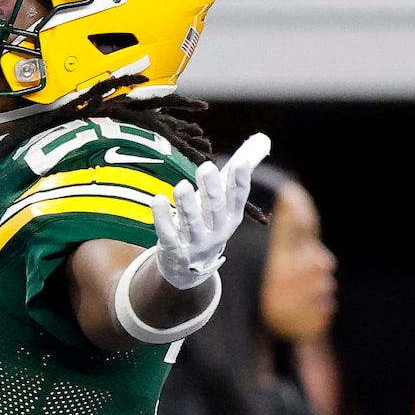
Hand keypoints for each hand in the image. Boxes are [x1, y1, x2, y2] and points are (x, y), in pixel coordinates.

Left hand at [149, 132, 271, 291]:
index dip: (241, 180)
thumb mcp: (223, 209)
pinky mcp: (175, 251)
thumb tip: (257, 144)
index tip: (241, 162)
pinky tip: (157, 200)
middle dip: (211, 189)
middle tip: (205, 168)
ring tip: (182, 186)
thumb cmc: (206, 228)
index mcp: (231, 218)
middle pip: (215, 209)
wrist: (190, 270)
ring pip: (192, 222)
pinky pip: (168, 234)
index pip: (238, 198)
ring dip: (187, 204)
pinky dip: (162, 217)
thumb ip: (232, 180)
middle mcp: (216, 232)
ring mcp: (196, 244)